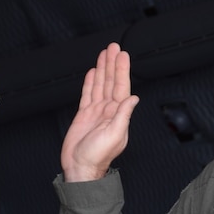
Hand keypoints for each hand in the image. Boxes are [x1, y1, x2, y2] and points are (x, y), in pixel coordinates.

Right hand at [60, 43, 137, 181]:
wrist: (80, 168)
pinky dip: (91, 82)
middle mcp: (108, 110)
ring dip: (103, 69)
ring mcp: (96, 112)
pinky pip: (88, 94)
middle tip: (114, 46)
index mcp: (118, 114)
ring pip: (100, 85)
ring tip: (104, 53)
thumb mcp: (114, 135)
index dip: (122, 70)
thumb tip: (134, 97)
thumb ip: (124, 115)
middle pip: (111, 81)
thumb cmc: (97, 156)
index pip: (121, 86)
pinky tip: (93, 72)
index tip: (122, 55)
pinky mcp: (84, 115)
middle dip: (112, 64)